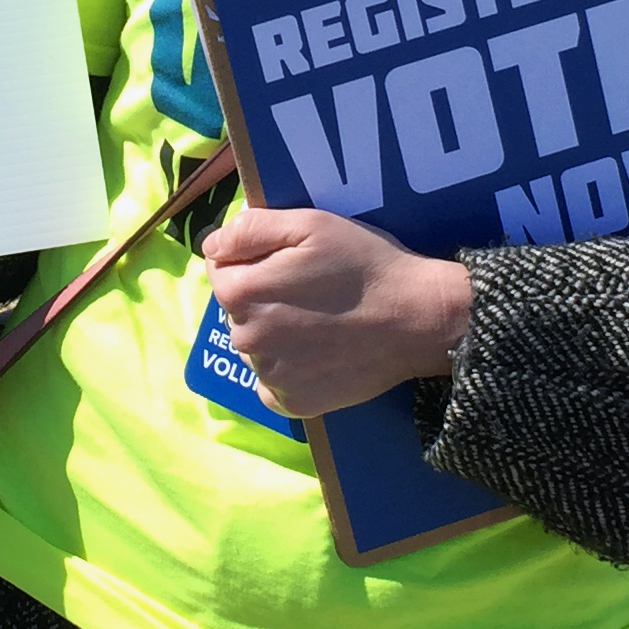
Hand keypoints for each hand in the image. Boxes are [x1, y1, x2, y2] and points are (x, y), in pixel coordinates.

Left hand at [202, 206, 472, 418]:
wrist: (417, 319)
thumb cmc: (364, 265)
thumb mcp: (310, 225)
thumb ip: (249, 230)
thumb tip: (212, 246)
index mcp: (241, 293)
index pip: (221, 269)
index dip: (253, 259)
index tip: (290, 263)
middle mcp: (245, 340)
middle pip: (238, 310)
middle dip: (263, 297)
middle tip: (311, 292)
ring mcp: (269, 376)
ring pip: (256, 347)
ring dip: (275, 335)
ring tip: (320, 323)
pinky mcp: (293, 404)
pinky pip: (273, 385)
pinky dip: (289, 371)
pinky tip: (319, 355)